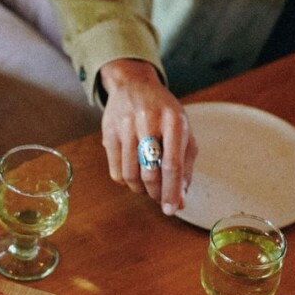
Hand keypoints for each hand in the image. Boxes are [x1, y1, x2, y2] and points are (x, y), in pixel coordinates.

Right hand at [98, 58, 196, 214]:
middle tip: (160, 199)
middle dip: (156, 193)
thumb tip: (181, 201)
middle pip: (150, 172)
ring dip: (141, 190)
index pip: (172, 164)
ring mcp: (126, 126)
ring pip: (131, 175)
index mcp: (174, 120)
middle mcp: (149, 121)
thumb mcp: (182, 131)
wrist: (133, 84)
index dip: (171, 191)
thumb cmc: (164, 112)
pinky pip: (116, 171)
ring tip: (148, 188)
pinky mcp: (109, 133)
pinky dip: (126, 182)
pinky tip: (134, 176)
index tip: (171, 210)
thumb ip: (185, 166)